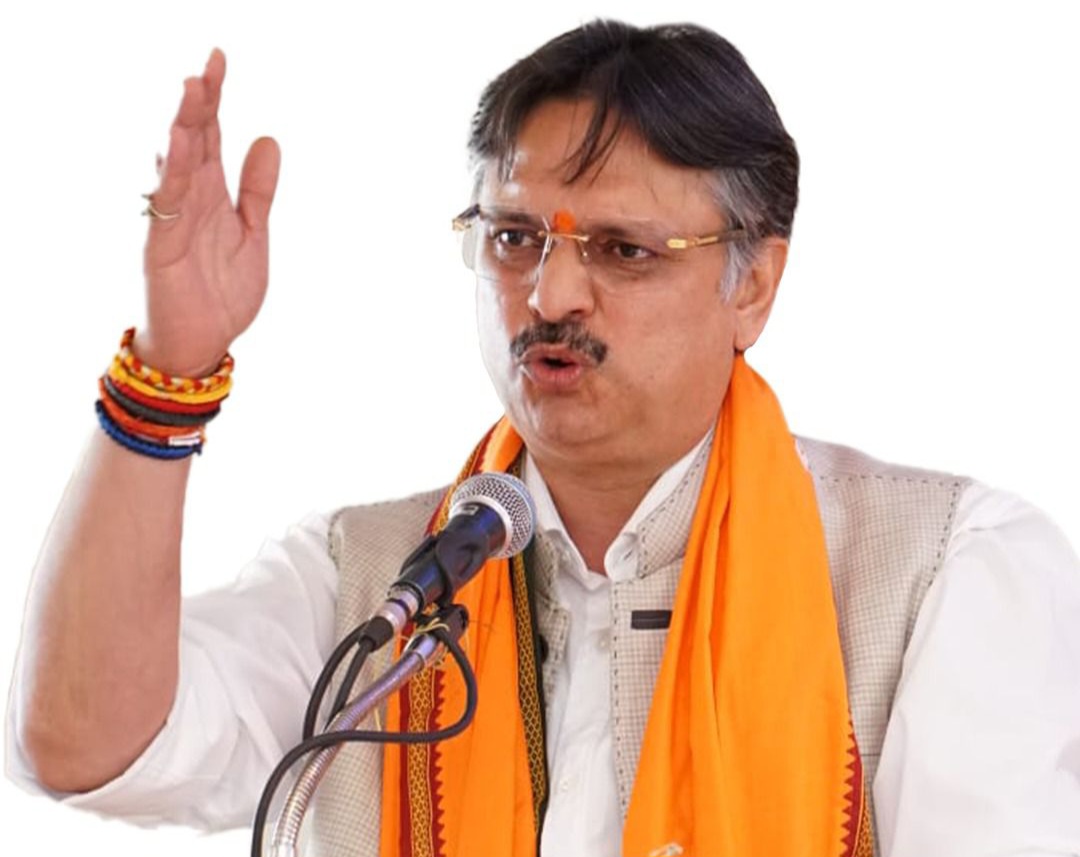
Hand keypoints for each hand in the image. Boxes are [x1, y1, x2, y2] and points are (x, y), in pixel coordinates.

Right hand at [138, 49, 279, 375]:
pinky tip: (179, 143)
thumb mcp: (253, 234)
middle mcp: (192, 200)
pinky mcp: (163, 244)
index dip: (215, 100)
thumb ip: (258, 191)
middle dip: (200, 104)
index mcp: (214, 196)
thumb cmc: (223, 293)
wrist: (203, 343)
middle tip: (208, 65)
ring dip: (185, 127)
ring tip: (193, 90)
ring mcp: (175, 219)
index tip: (219, 61)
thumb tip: (268, 139)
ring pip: (177, 164)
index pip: (212, 137)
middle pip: (193, 141)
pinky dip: (174, 172)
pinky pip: (167, 202)